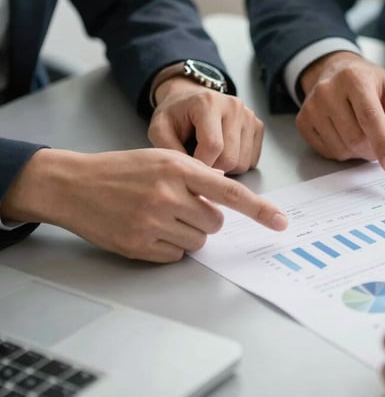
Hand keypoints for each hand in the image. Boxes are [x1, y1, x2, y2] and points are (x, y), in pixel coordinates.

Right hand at [0, 148, 287, 262]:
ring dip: (188, 233)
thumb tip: (225, 198)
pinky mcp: (139, 245)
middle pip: (216, 223)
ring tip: (160, 216)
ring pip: (198, 241)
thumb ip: (196, 175)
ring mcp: (152, 222)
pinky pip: (176, 255)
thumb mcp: (162, 159)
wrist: (73, 185)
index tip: (280, 223)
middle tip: (181, 207)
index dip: (259, 209)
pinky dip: (169, 246)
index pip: (230, 192)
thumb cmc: (121, 170)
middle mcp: (168, 195)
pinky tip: (148, 229)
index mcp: (178, 168)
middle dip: (206, 218)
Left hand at [149, 76, 263, 173]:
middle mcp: (233, 106)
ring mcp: (249, 115)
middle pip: (231, 157)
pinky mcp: (257, 125)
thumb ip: (170, 149)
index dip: (201, 165)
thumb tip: (191, 173)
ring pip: (243, 162)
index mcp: (208, 103)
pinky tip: (223, 153)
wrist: (190, 98)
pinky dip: (237, 163)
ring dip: (226, 168)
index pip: (213, 146)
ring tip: (210, 156)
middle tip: (199, 162)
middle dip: (213, 169)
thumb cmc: (176, 114)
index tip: (190, 168)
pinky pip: (252, 160)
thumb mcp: (159, 128)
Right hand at [297, 51, 384, 172]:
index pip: (370, 117)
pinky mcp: (303, 121)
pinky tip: (346, 133)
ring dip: (358, 151)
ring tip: (362, 132)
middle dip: (372, 148)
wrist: (336, 71)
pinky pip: (328, 152)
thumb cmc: (369, 83)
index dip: (382, 143)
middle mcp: (328, 90)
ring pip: (342, 149)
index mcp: (354, 78)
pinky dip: (343, 151)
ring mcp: (312, 106)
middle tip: (379, 141)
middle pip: (356, 138)